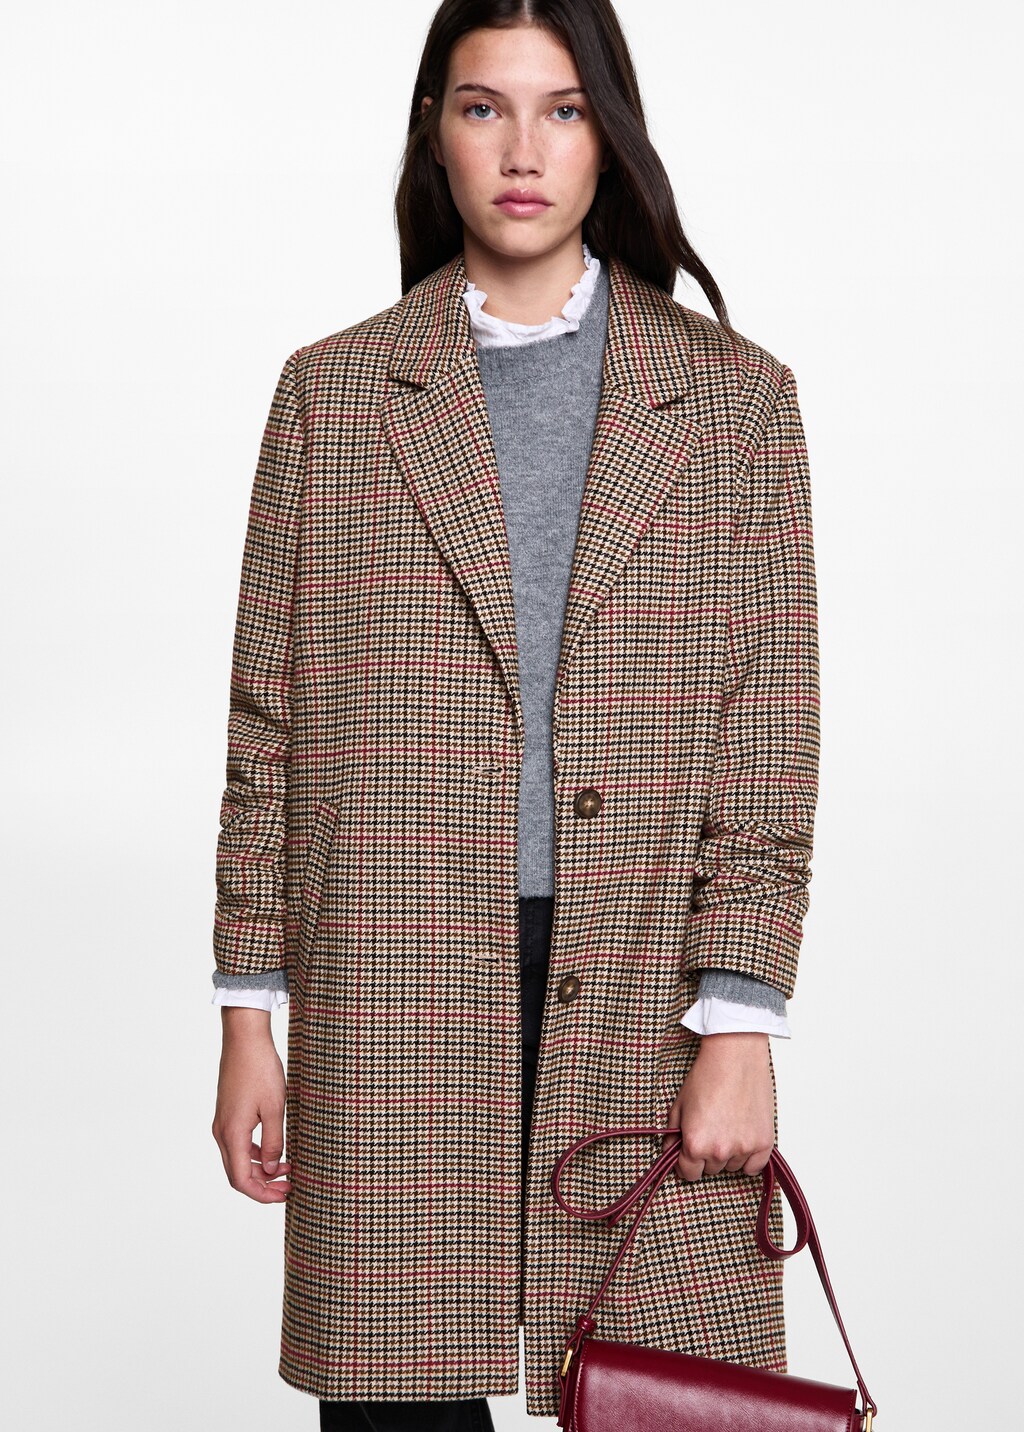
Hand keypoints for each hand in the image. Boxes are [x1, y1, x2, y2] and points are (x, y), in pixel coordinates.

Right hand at [212, 1008, 291, 1202]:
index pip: (241, 1180)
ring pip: (236, 1160)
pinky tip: (272, 1151)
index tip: (284, 1195)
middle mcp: (221, 1132)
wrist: (244, 1039)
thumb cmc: (260, 1070)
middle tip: (288, 1187)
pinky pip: (237, 1144)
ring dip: (259, 1169)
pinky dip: (253, 1154)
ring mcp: (222, 1122)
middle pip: (237, 1174)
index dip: (262, 1194)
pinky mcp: (227, 1113)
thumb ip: (273, 1142)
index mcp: (232, 1134)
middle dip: (262, 1185)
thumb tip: (269, 1169)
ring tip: (285, 1169)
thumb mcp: (275, 1108)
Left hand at [661, 1031, 774, 1180]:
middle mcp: (720, 1151)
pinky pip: (754, 1167)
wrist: (735, 1056)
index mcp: (695, 1144)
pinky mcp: (764, 1143)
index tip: (689, 1153)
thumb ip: (672, 1136)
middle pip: (710, 1170)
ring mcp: (744, 1148)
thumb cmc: (706, 1076)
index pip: (688, 1174)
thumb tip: (671, 1153)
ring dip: (728, 1154)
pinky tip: (743, 1139)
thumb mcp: (679, 1105)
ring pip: (732, 1167)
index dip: (686, 1163)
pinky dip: (749, 1158)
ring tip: (728, 1125)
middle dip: (707, 1154)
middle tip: (711, 1129)